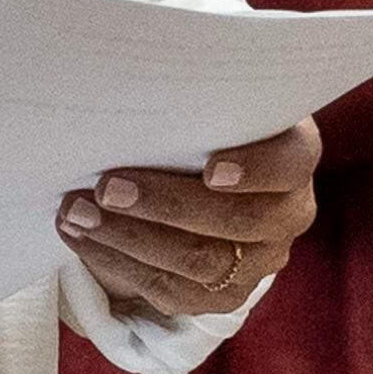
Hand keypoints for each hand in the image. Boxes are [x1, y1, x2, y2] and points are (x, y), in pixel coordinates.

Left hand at [57, 117, 320, 320]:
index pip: (289, 164)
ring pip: (198, 263)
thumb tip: (132, 77)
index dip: (255, 170)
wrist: (206, 174)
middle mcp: (288, 213)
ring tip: (77, 214)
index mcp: (295, 156)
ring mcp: (259, 261)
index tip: (210, 169)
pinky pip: (171, 290)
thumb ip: (195, 97)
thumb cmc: (205, 122)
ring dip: (128, 239)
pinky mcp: (223, 295)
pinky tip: (81, 238)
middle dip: (163, 206)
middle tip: (104, 187)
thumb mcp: (214, 102)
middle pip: (233, 222)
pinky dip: (119, 263)